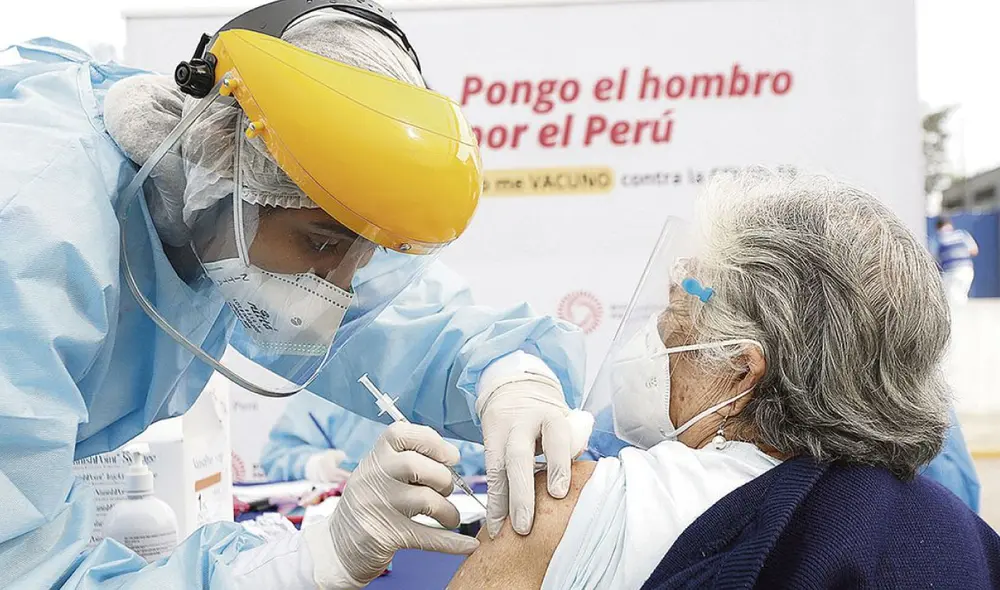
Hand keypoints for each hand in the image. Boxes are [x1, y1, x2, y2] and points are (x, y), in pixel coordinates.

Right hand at [302, 422, 479, 587]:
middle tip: (447, 489)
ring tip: (449, 516)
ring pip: (425, 500)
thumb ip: (407, 458)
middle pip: (416, 465)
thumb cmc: (372, 502)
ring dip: (448, 511)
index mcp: (374, 457)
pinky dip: (452, 542)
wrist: (338, 545)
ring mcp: (377, 507)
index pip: (401, 433)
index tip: (450, 456)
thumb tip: (451, 456)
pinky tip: (467, 545)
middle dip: (443, 478)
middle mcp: (372, 478)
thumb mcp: (379, 472)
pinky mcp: (386, 536)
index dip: (432, 441)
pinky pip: (427, 536)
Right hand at [478, 374, 593, 537]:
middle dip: (521, 494)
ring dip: (500, 503)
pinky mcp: (487, 443)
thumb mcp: (566, 420)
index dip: (557, 465)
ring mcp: (501, 433)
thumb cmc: (547, 415)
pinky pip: (489, 475)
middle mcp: (522, 423)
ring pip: (497, 469)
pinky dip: (492, 501)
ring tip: (503, 532)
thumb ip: (575, 445)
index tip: (558, 493)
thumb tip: (584, 478)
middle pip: (518, 457)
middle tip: (525, 525)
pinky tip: (495, 522)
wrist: (514, 389)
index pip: (555, 439)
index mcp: (550, 415)